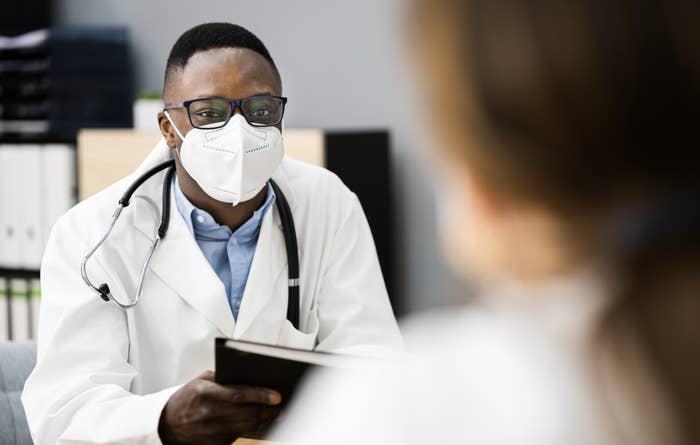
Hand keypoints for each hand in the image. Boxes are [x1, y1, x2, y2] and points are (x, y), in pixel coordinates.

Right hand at [158, 370, 281, 444]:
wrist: (166, 424)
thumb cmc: (186, 398)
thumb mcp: (199, 381)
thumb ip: (221, 377)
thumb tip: (250, 377)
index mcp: (205, 393)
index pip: (239, 394)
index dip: (261, 396)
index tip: (277, 396)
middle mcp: (208, 413)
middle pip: (247, 413)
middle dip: (268, 410)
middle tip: (281, 406)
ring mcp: (211, 431)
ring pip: (247, 426)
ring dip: (263, 420)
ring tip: (274, 413)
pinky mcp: (214, 444)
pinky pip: (239, 435)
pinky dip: (250, 429)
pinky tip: (258, 422)